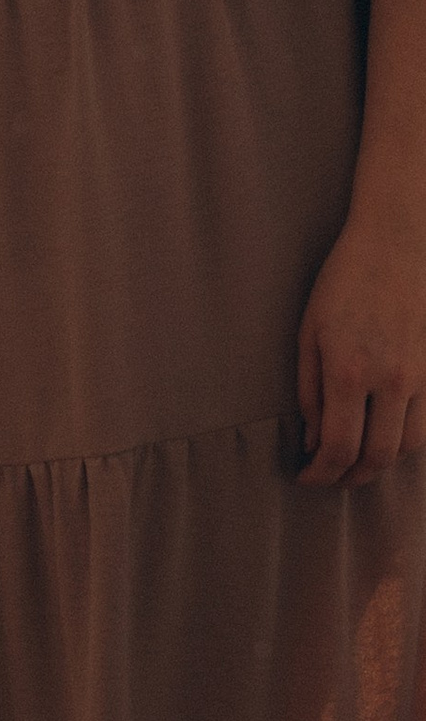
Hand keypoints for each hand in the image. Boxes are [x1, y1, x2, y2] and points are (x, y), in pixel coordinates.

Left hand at [296, 210, 425, 486]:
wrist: (400, 241)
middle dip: (351, 478)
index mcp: (348, 371)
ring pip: (409, 446)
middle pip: (378, 457)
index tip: (305, 478)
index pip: (337, 447)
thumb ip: (309, 392)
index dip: (320, 474)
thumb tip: (312, 440)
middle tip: (332, 479)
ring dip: (382, 463)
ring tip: (358, 462)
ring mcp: (422, 376)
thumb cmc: (344, 282)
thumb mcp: (309, 333)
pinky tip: (386, 435)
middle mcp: (391, 380)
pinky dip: (406, 439)